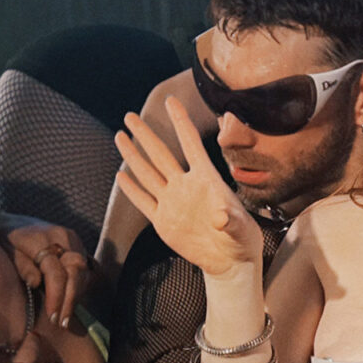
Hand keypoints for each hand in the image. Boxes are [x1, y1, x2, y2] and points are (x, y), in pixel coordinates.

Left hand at [0, 212, 90, 327]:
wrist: (13, 223)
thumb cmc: (5, 241)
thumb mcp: (6, 253)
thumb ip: (22, 266)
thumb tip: (36, 283)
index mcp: (41, 238)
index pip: (56, 271)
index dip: (56, 296)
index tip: (52, 316)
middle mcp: (63, 236)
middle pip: (75, 272)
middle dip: (70, 299)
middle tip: (63, 322)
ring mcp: (74, 240)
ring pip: (83, 272)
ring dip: (75, 296)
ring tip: (65, 317)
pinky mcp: (79, 246)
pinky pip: (84, 270)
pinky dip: (78, 287)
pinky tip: (68, 302)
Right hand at [114, 96, 261, 278]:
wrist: (229, 262)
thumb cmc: (241, 240)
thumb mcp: (241, 230)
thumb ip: (231, 221)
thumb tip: (221, 217)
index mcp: (207, 181)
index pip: (190, 144)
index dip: (180, 122)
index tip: (170, 101)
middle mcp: (186, 187)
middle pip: (161, 154)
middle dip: (146, 135)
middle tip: (130, 115)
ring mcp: (172, 202)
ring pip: (148, 174)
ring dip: (133, 155)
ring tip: (120, 135)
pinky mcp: (163, 221)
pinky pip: (144, 201)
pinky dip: (132, 189)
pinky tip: (121, 175)